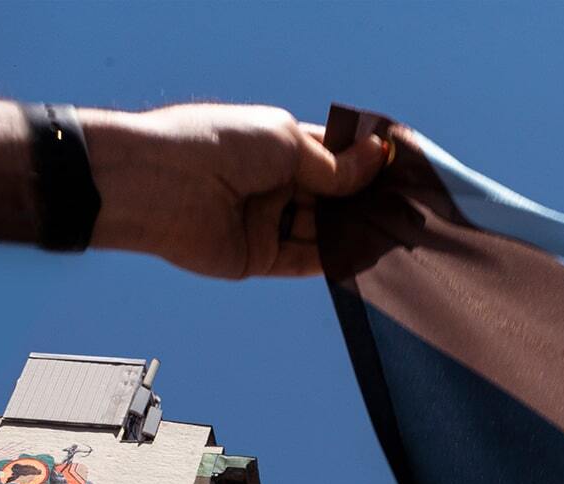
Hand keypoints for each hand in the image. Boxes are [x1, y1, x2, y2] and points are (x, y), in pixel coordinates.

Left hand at [82, 104, 386, 278]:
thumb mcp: (285, 143)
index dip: (365, 161)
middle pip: (333, 196)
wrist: (157, 184)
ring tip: (394, 232)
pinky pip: (306, 261)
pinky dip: (335, 259)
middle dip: (366, 200)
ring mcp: (267, 222)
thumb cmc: (214, 145)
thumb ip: (334, 164)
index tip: (401, 168)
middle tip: (406, 207)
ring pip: (324, 230)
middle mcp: (274, 185)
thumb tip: (379, 158)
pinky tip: (365, 254)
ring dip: (356, 231)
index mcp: (277, 147)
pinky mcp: (259, 258)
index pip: (333, 154)